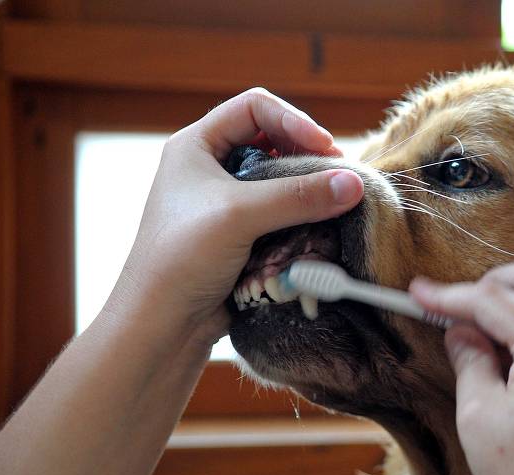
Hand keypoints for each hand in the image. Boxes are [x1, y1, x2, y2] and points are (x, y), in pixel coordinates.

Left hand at [104, 87, 363, 347]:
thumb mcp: (239, 216)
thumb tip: (353, 182)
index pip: (254, 108)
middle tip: (338, 176)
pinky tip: (317, 230)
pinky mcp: (241, 237)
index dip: (293, 121)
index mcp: (196, 146)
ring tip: (333, 205)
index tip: (325, 149)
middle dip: (306, 158)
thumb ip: (298, 196)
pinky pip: (281, 216)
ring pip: (281, 183)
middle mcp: (211, 169)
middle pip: (273, 143)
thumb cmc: (179, 260)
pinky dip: (302, 220)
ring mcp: (227, 205)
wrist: (160, 326)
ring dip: (308, 193)